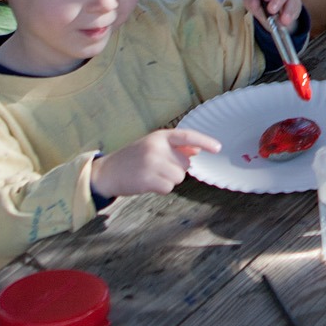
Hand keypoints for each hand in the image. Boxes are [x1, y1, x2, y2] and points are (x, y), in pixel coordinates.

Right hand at [92, 127, 217, 198]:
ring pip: (179, 177)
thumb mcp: (153, 146)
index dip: (205, 141)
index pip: (187, 136)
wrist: (107, 172)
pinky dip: (161, 189)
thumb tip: (197, 149)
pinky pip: (168, 188)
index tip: (218, 148)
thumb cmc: (133, 158)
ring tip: (151, 175)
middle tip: (156, 168)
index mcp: (160, 136)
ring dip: (168, 180)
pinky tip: (147, 183)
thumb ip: (176, 147)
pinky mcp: (147, 179)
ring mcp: (151, 163)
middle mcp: (157, 147)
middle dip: (175, 169)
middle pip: (185, 164)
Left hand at [252, 0, 303, 31]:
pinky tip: (286, 21)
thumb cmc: (258, 0)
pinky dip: (291, 14)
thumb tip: (255, 3)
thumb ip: (251, 0)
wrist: (267, 12)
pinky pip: (296, 6)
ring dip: (287, 9)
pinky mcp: (297, 1)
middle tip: (271, 10)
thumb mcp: (250, 0)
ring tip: (282, 20)